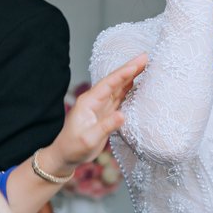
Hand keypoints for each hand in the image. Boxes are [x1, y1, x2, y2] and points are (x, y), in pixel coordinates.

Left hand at [41, 54, 147, 174]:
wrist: (65, 156)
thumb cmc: (73, 148)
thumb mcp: (89, 139)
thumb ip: (106, 126)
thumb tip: (123, 114)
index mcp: (89, 101)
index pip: (109, 83)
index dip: (124, 72)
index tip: (138, 62)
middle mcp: (95, 100)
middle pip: (115, 81)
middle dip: (130, 68)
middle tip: (146, 56)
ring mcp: (100, 105)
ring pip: (118, 87)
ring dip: (131, 75)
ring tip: (145, 65)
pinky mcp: (105, 112)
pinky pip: (119, 96)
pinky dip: (129, 88)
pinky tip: (137, 83)